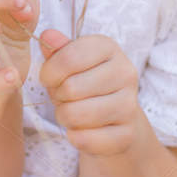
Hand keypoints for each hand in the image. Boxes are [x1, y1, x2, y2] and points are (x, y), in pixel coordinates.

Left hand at [38, 27, 139, 156]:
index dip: (49, 73)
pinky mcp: (128, 134)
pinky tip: (80, 130)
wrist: (114, 116)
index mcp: (108, 47)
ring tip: (72, 112)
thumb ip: (56, 49)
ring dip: (65, 117)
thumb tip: (47, 36)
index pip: (68, 58)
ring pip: (76, 115)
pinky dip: (75, 137)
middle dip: (58, 97)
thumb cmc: (84, 82)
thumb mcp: (68, 62)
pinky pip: (87, 139)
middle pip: (71, 88)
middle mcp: (125, 72)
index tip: (49, 78)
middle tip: (65, 98)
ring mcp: (130, 104)